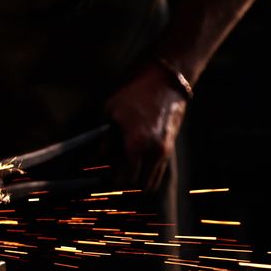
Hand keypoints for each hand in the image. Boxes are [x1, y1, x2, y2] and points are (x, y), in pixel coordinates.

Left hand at [105, 63, 187, 191]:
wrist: (166, 81)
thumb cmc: (134, 93)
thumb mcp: (111, 112)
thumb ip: (106, 139)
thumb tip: (100, 158)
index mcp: (137, 144)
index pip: (125, 179)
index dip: (113, 186)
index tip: (102, 185)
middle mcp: (154, 152)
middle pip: (140, 187)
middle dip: (125, 189)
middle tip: (111, 183)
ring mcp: (165, 151)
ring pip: (152, 182)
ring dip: (137, 183)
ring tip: (121, 176)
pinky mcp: (170, 148)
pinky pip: (158, 171)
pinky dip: (146, 174)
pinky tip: (134, 167)